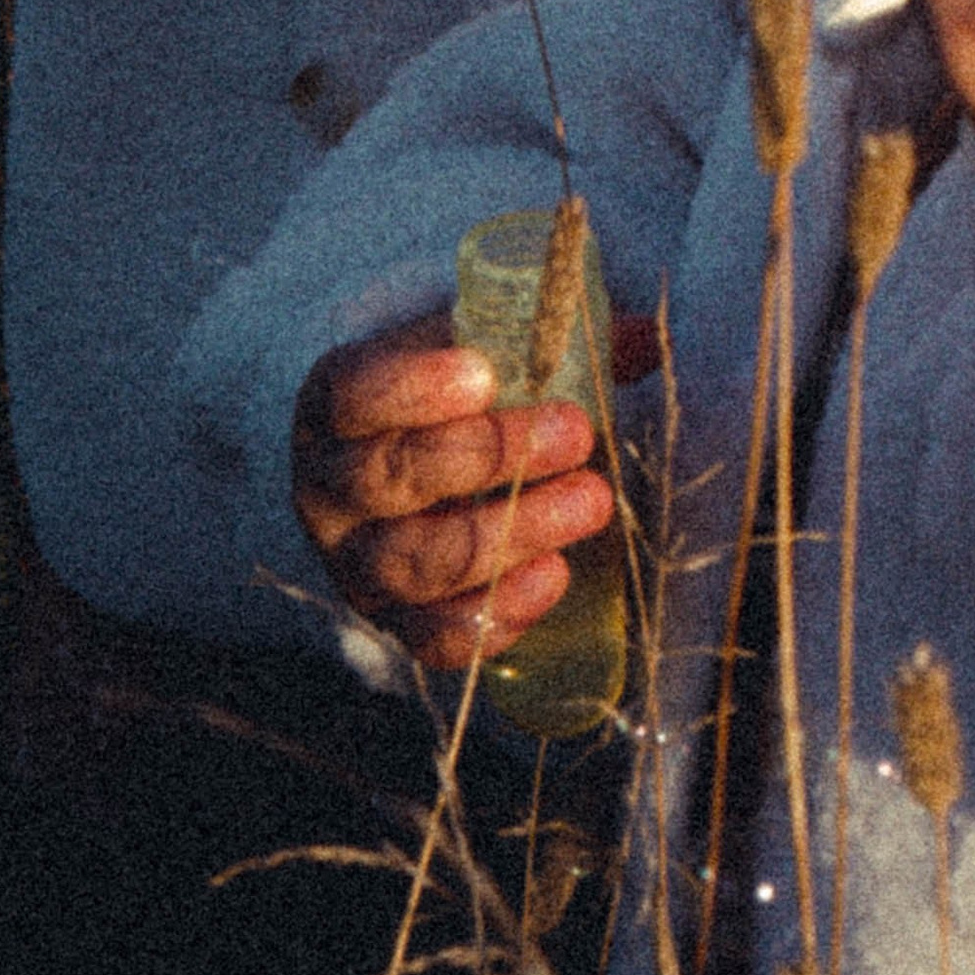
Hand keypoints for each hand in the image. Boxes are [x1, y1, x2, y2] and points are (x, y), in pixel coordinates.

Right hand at [292, 314, 621, 669]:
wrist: (405, 472)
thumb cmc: (445, 401)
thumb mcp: (475, 354)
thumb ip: (549, 341)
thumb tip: (646, 339)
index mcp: (335, 405)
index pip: (355, 394)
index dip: (413, 388)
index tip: (485, 375)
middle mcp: (329, 490)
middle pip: (390, 478)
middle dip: (490, 455)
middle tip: (575, 432)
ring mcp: (356, 564)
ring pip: (417, 561)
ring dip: (512, 532)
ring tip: (591, 501)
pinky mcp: (395, 623)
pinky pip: (436, 636)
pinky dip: (498, 611)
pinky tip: (554, 575)